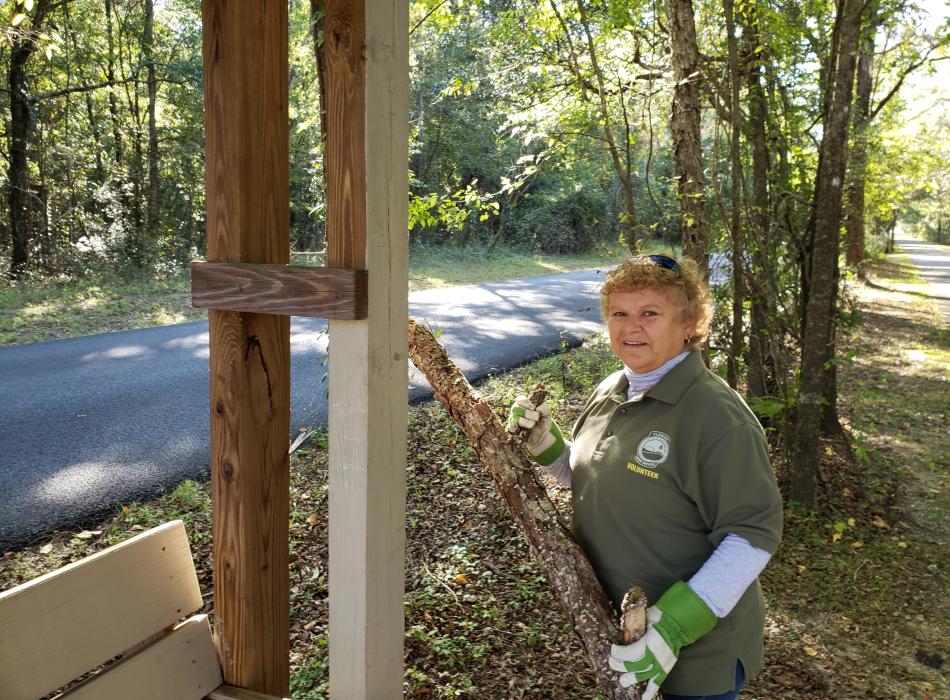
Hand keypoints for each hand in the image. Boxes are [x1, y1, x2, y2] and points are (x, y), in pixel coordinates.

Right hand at [506, 396, 564, 465]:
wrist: (541, 436)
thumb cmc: (542, 422)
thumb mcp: (547, 415)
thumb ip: (545, 409)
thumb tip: (538, 408)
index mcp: (524, 404)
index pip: (520, 399)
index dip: (527, 403)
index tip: (533, 408)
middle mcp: (516, 410)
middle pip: (518, 408)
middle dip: (529, 413)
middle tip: (537, 418)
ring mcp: (513, 419)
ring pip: (517, 418)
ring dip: (527, 422)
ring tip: (533, 424)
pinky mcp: (512, 428)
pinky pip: (510, 426)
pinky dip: (513, 426)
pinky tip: (517, 426)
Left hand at [608, 581, 716, 697]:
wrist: (676, 623)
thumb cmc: (657, 618)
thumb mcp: (642, 620)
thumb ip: (631, 629)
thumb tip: (619, 636)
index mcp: (650, 642)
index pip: (631, 653)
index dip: (619, 653)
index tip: (613, 649)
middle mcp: (656, 655)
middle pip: (634, 666)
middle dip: (620, 666)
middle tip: (612, 663)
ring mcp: (662, 664)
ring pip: (643, 676)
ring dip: (631, 678)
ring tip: (622, 681)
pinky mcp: (666, 669)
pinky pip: (657, 682)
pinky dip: (650, 692)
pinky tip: (642, 699)